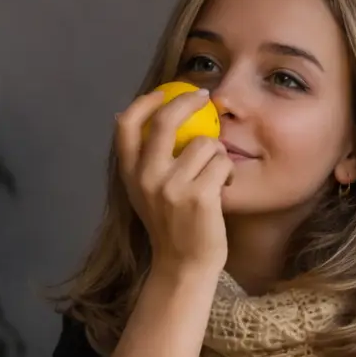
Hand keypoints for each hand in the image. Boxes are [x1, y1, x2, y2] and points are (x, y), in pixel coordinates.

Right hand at [116, 87, 232, 278]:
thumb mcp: (146, 192)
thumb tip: (140, 112)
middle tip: (205, 98)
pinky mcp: (199, 196)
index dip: (146, 101)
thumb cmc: (171, 224)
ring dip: (218, 155)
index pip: (127, 124)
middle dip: (189, 101)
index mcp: (130, 173)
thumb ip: (143, 159)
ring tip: (215, 175)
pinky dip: (228, 173)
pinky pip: (223, 163)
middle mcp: (147, 177)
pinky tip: (223, 188)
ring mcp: (172, 187)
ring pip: (206, 143)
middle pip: (166, 120)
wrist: (183, 264)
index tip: (164, 92)